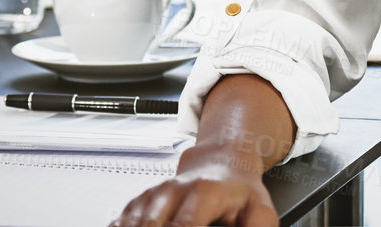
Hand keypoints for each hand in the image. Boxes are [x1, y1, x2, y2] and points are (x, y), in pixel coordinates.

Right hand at [111, 145, 276, 226]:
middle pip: (151, 224)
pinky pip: (121, 221)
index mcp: (204, 192)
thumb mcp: (259, 210)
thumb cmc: (240, 191)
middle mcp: (174, 191)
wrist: (222, 160)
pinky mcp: (140, 203)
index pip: (185, 224)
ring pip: (133, 222)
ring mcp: (154, 195)